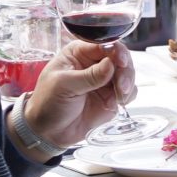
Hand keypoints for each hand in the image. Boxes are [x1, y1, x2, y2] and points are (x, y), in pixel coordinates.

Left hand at [21, 38, 137, 149]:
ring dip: (128, 83)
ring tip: (120, 96)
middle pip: (120, 57)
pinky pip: (128, 92)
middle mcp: (94, 63)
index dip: (116, 51)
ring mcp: (104, 81)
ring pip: (127, 73)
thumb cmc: (48, 103)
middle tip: (121, 85)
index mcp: (79, 53)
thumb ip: (88, 76)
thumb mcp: (64, 86)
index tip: (121, 62)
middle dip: (125, 70)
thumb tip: (110, 64)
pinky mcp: (111, 97)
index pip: (104, 44)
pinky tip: (118, 103)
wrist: (48, 132)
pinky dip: (128, 96)